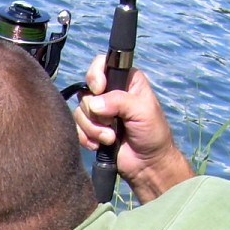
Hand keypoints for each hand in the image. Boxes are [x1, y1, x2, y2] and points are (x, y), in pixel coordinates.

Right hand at [74, 54, 192, 202]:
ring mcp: (98, 112)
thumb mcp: (142, 112)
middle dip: (97, 113)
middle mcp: (110, 93)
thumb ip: (119, 101)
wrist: (146, 164)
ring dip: (93, 129)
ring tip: (110, 138)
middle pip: (86, 92)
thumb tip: (94, 103)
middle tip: (113, 124)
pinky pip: (76, 129)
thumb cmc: (152, 134)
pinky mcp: (90, 129)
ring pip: (79, 112)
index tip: (99, 89)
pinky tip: (100, 145)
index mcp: (126, 81)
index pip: (102, 64)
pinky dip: (86, 138)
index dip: (95, 75)